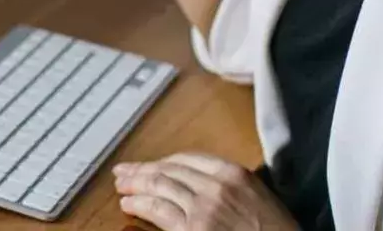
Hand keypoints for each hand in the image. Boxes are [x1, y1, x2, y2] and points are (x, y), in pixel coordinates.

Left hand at [113, 153, 295, 229]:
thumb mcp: (260, 199)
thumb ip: (231, 187)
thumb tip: (201, 185)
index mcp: (235, 174)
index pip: (189, 159)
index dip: (164, 162)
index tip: (151, 164)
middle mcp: (217, 186)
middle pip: (169, 170)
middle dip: (142, 170)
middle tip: (124, 172)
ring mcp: (203, 208)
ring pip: (159, 187)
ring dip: (136, 185)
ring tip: (122, 187)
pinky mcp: (193, 230)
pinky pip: (158, 211)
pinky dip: (139, 204)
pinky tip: (130, 204)